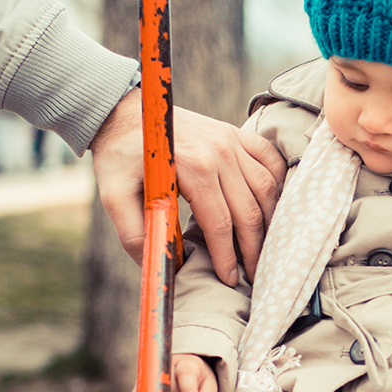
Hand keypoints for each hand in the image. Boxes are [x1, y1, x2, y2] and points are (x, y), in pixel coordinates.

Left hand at [90, 88, 286, 285]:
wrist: (124, 111)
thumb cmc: (119, 155)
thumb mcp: (114, 196)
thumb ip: (136, 234)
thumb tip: (160, 268)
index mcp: (193, 166)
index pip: (220, 223)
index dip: (227, 257)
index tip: (230, 280)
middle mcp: (219, 151)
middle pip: (249, 211)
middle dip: (253, 249)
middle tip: (252, 275)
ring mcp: (231, 139)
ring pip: (267, 188)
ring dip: (269, 222)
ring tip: (262, 248)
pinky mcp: (235, 133)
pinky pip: (270, 159)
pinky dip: (277, 184)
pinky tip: (270, 207)